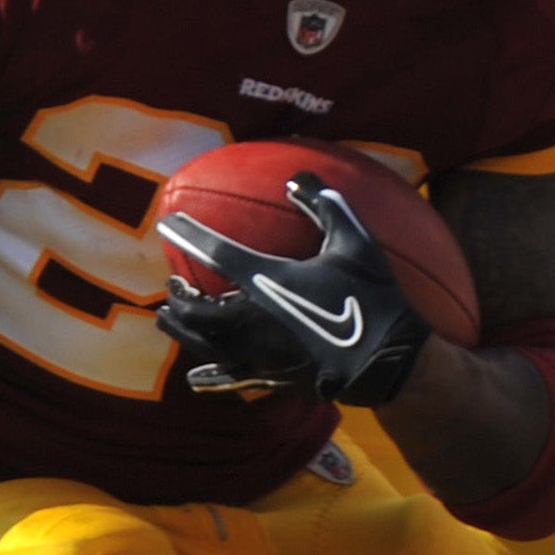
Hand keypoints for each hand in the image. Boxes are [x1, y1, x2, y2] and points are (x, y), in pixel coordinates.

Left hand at [155, 181, 434, 404]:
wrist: (389, 360)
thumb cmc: (372, 297)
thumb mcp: (354, 242)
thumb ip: (325, 204)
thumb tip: (299, 176)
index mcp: (268, 279)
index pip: (214, 251)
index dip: (186, 234)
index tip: (165, 224)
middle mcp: (252, 318)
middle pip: (194, 310)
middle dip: (179, 296)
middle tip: (175, 285)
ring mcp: (257, 353)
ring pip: (202, 345)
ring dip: (182, 329)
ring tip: (172, 318)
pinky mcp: (269, 378)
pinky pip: (226, 378)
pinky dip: (207, 375)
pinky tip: (196, 377)